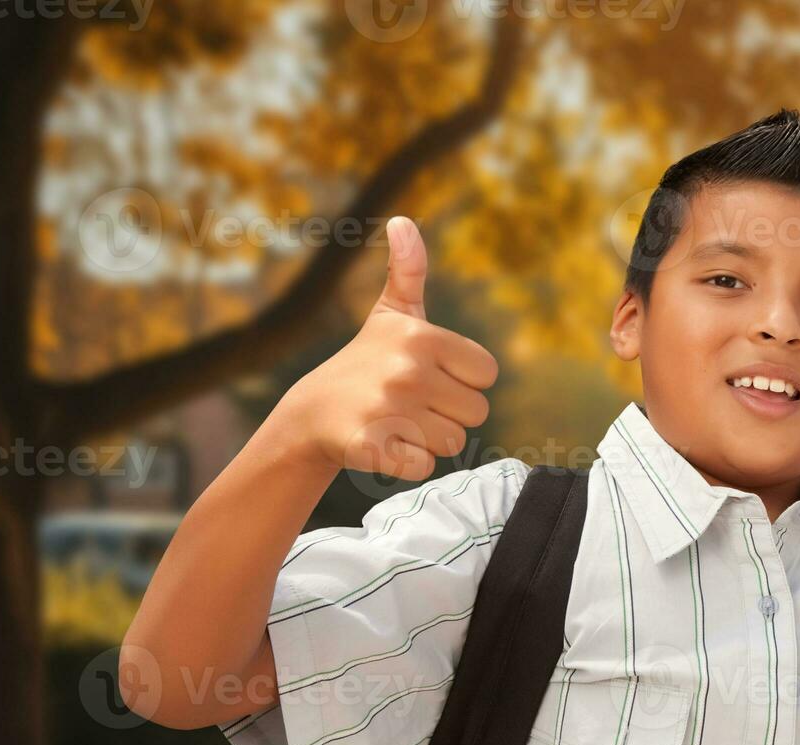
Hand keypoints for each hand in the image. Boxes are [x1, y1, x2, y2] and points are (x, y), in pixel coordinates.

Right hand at [270, 216, 497, 480]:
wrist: (312, 413)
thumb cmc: (365, 362)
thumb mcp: (391, 314)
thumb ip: (408, 270)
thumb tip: (403, 221)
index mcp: (422, 338)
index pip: (487, 375)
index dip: (463, 381)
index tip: (430, 376)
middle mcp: (408, 370)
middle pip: (475, 413)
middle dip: (448, 414)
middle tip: (411, 403)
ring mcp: (389, 410)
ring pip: (453, 443)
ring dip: (429, 439)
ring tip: (396, 421)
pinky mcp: (374, 447)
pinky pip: (425, 467)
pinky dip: (407, 462)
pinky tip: (385, 444)